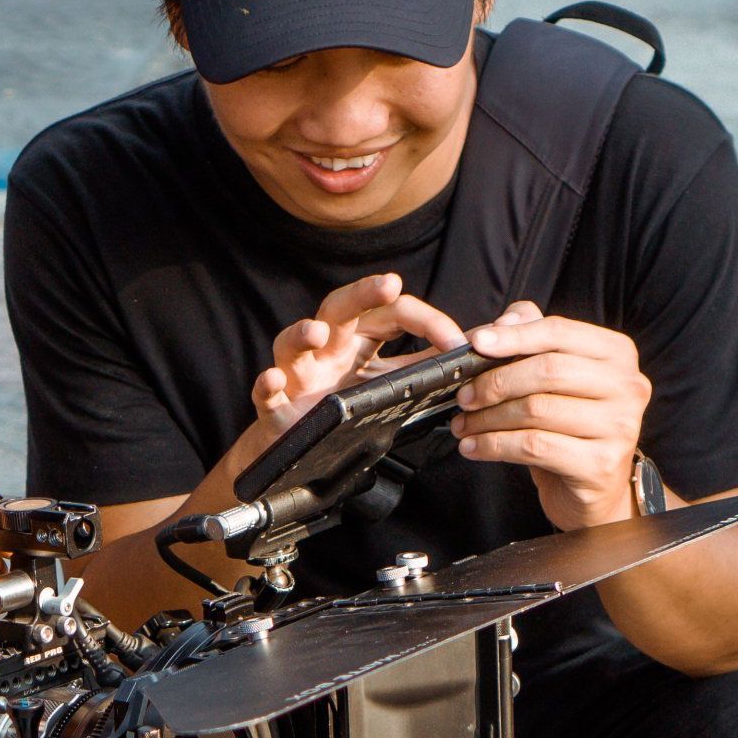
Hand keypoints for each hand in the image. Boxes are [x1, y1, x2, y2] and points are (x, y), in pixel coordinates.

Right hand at [250, 274, 466, 445]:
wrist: (300, 453)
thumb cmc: (342, 410)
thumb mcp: (386, 384)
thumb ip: (422, 366)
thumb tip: (473, 348)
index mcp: (357, 339)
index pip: (392, 313)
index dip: (426, 321)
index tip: (457, 343)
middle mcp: (325, 349)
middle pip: (340, 308)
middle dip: (362, 293)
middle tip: (390, 284)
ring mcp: (296, 374)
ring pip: (290, 342)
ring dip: (301, 334)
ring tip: (316, 333)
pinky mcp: (274, 407)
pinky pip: (264, 393)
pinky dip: (267, 386)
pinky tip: (274, 381)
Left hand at [453, 305, 650, 529]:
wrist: (596, 489)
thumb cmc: (571, 429)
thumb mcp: (556, 382)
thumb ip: (534, 343)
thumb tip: (505, 319)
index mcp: (617, 354)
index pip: (559, 332)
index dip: (514, 336)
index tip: (477, 343)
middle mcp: (627, 386)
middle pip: (548, 370)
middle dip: (495, 382)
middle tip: (464, 396)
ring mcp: (619, 426)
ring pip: (536, 410)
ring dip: (487, 418)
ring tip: (463, 425)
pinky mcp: (600, 463)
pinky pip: (534, 446)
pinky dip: (494, 445)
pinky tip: (473, 448)